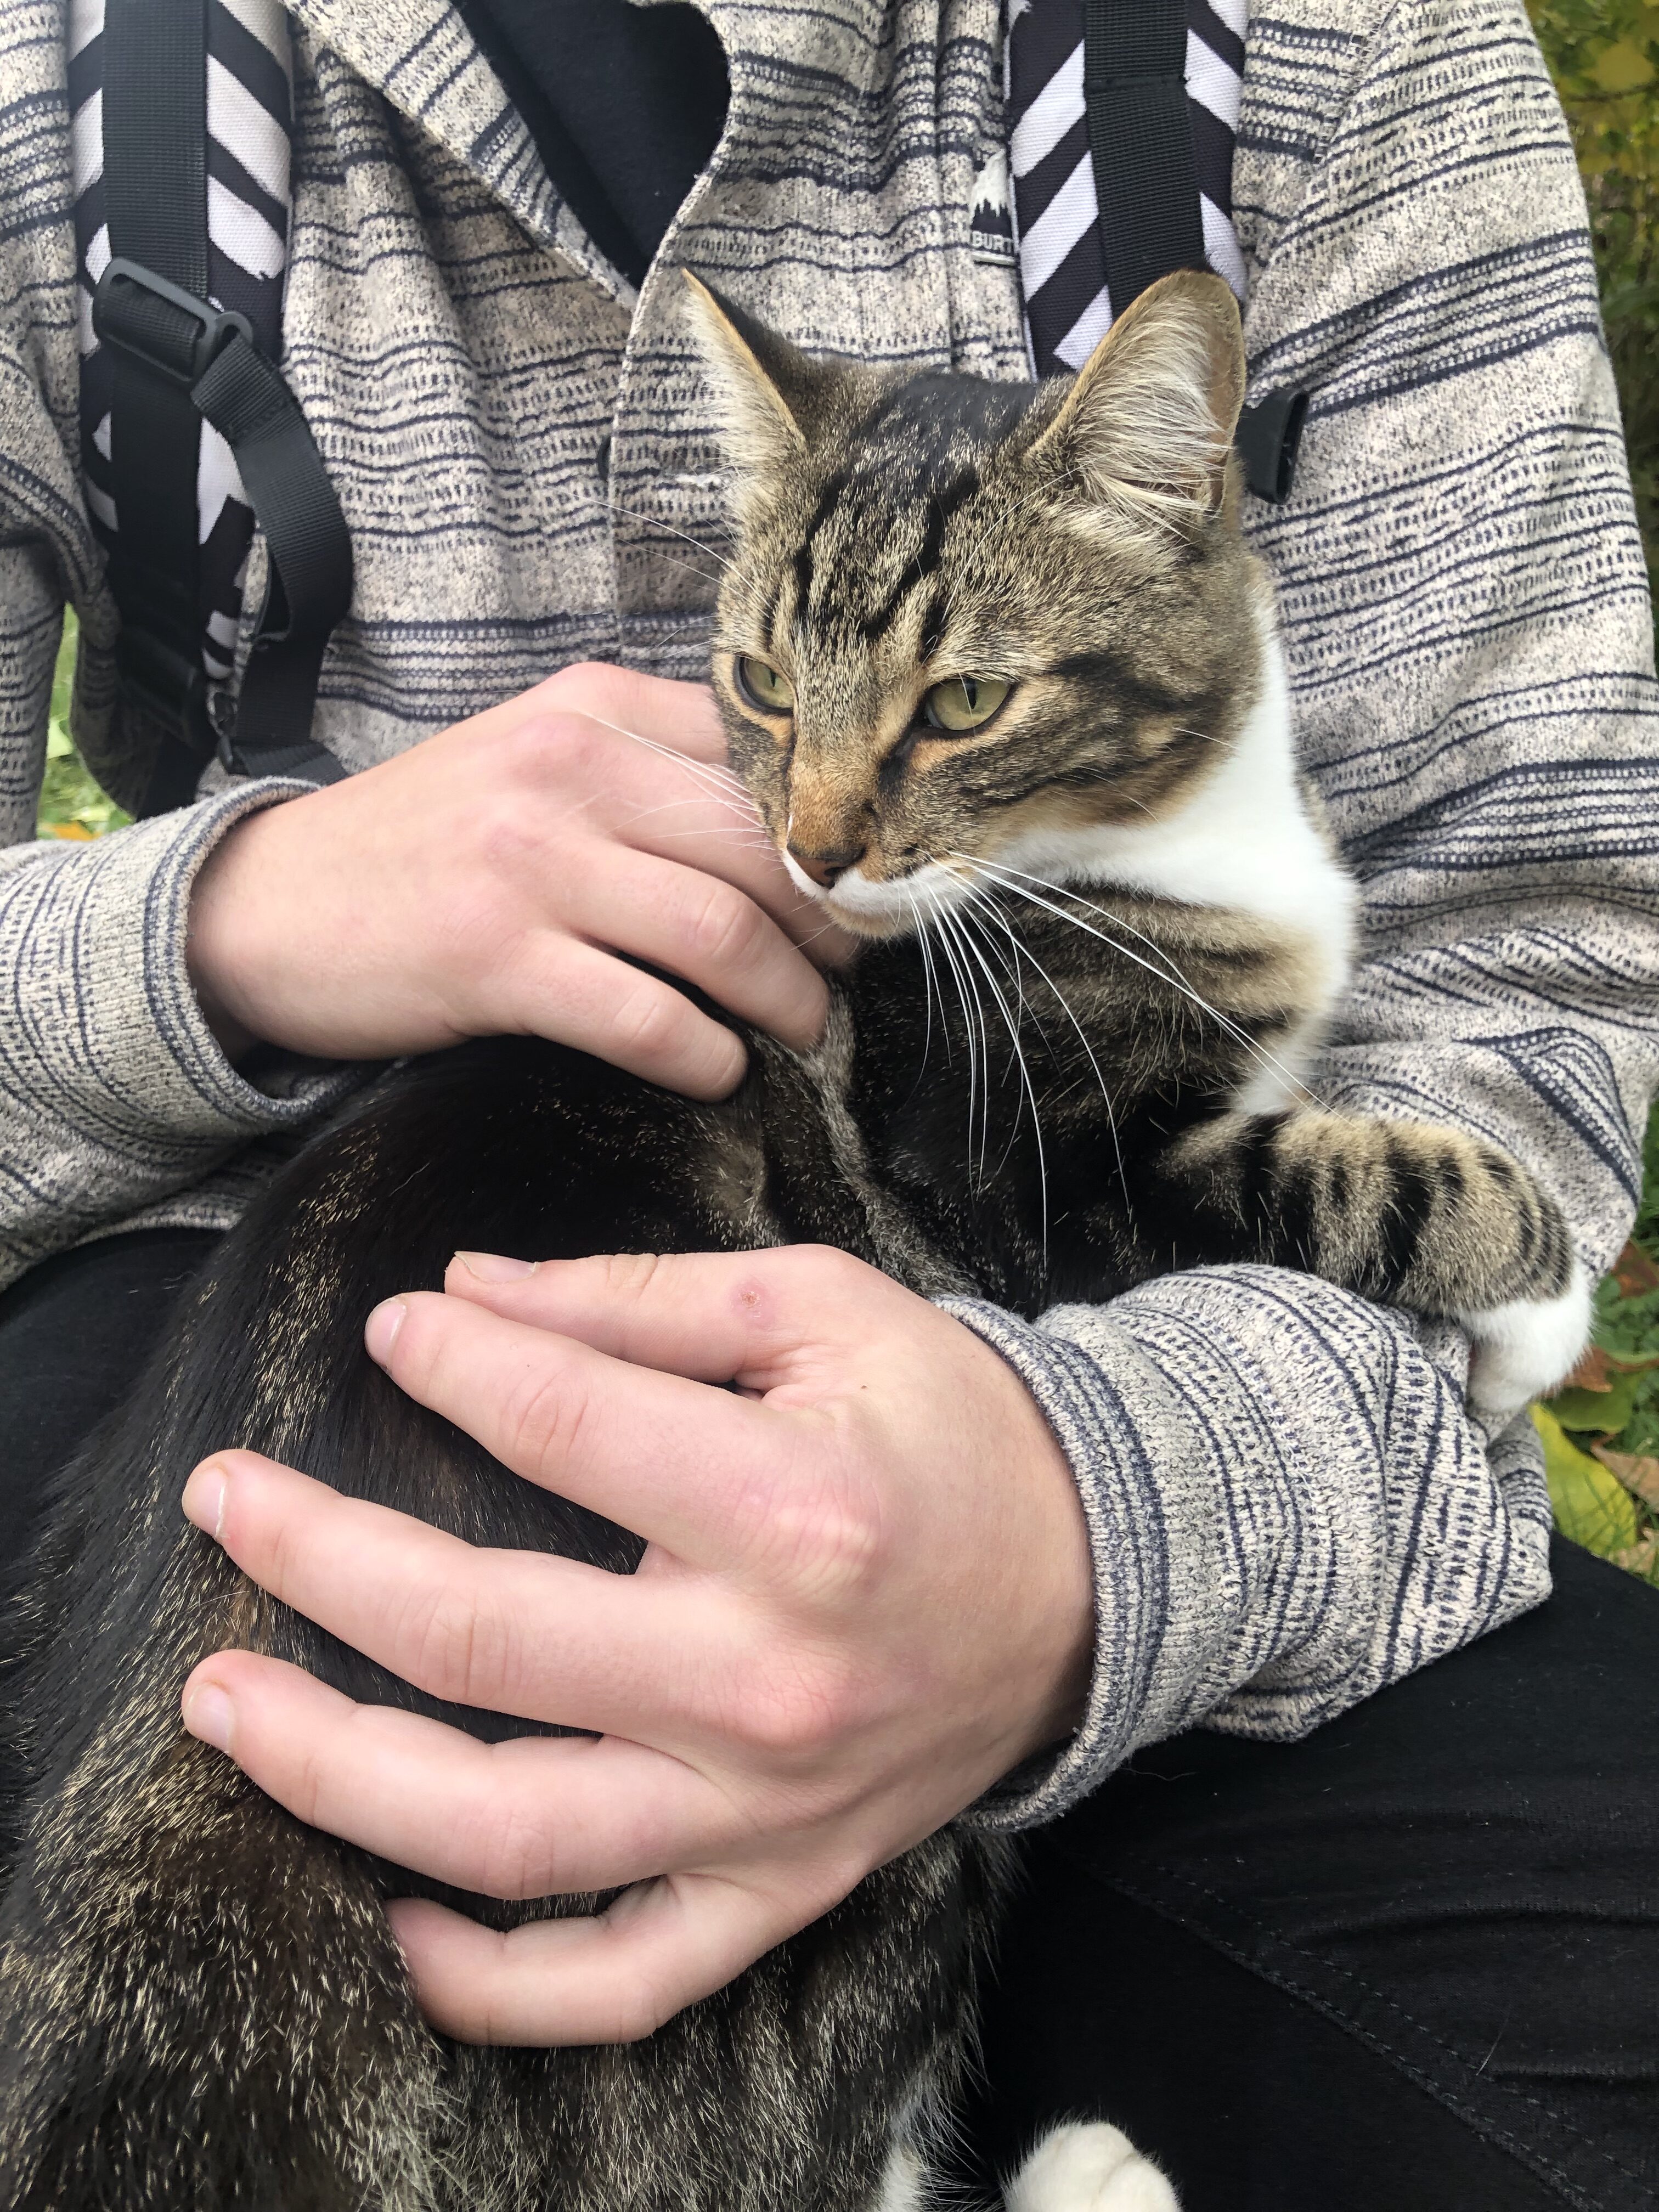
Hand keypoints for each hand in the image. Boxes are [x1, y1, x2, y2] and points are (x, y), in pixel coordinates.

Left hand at [177, 1247, 1093, 2044]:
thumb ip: (634, 1299)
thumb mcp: (818, 1309)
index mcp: (789, 1506)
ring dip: (335, 1774)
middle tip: (223, 1498)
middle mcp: (765, 1674)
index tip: (395, 1329)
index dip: (447, 1361)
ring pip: (509, 1830)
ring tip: (222, 1707)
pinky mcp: (779, 1886)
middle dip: (318, 1557)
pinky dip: (494, 1983)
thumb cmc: (948, 1425)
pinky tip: (394, 1926)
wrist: (1097, 1574)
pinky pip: (622, 1979)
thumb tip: (464, 1290)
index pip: (552, 1425)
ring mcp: (765, 1807)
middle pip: (480, 1636)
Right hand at [188, 664, 846, 1096]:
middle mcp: (570, 768)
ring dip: (788, 999)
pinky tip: (716, 1070)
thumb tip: (789, 835)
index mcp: (593, 707)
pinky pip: (648, 1017)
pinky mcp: (497, 958)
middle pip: (764, 847)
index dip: (831, 834)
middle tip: (848, 973)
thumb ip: (648, 770)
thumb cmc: (425, 845)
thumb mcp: (535, 761)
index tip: (860, 888)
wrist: (267, 905)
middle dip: (832, 925)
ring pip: (723, 932)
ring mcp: (531, 863)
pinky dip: (706, 1056)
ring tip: (802, 1030)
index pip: (762, 758)